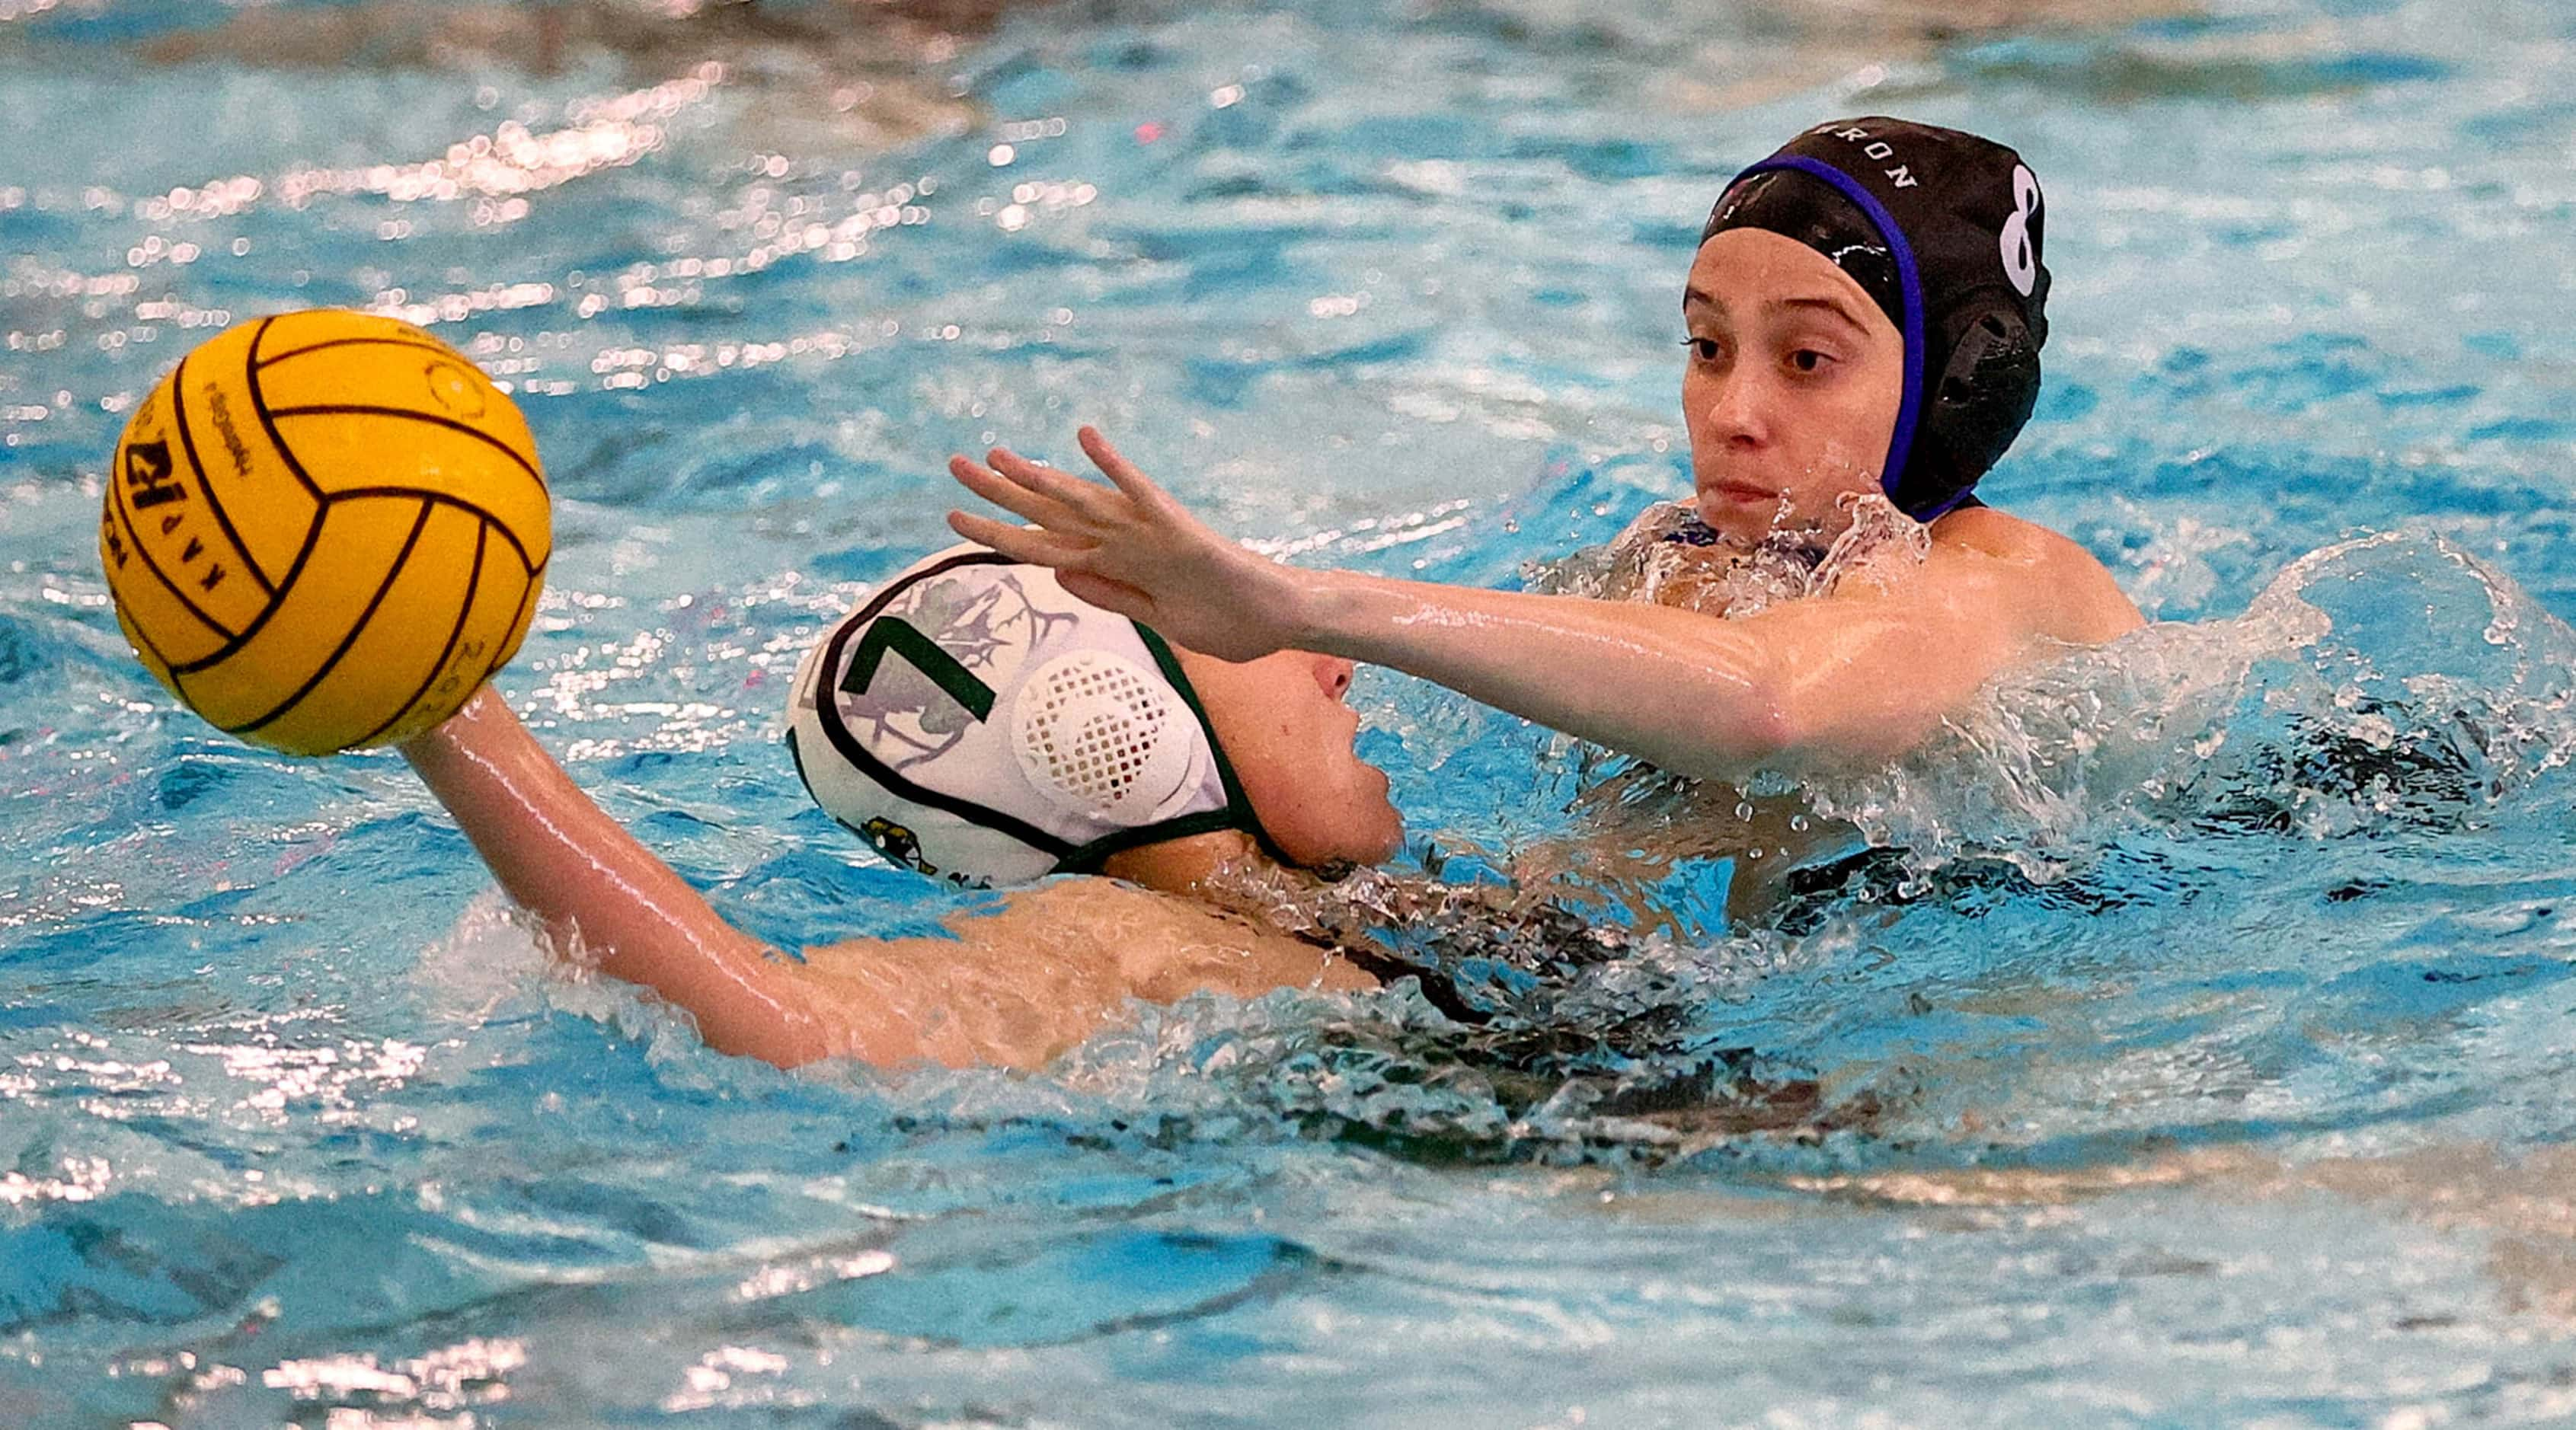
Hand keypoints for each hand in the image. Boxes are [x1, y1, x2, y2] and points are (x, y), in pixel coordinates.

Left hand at [946, 426, 1306, 662]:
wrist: (1278, 617)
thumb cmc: (1223, 618)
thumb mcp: (1153, 618)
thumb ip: (1108, 594)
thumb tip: (1058, 575)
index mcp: (1115, 565)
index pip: (1043, 545)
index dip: (997, 531)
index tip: (952, 517)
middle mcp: (1124, 542)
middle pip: (1050, 516)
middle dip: (1000, 494)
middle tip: (952, 463)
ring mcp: (1150, 534)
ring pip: (1084, 502)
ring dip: (1041, 478)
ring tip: (997, 454)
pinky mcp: (1180, 532)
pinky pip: (1142, 494)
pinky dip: (1114, 467)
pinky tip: (1087, 437)